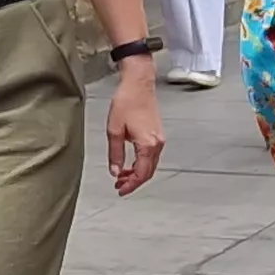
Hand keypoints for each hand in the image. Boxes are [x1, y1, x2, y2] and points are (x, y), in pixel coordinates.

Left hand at [106, 64, 165, 194]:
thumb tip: (115, 171)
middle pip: (148, 172)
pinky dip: (141, 163)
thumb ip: (115, 154)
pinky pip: (151, 156)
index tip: (120, 190)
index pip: (141, 174)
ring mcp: (159, 139)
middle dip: (134, 181)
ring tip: (122, 175)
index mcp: (147, 144)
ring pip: (150, 165)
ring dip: (137, 173)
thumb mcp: (114, 131)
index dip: (131, 185)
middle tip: (119, 185)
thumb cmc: (127, 102)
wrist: (138, 85)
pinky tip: (130, 163)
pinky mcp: (157, 134)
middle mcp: (157, 143)